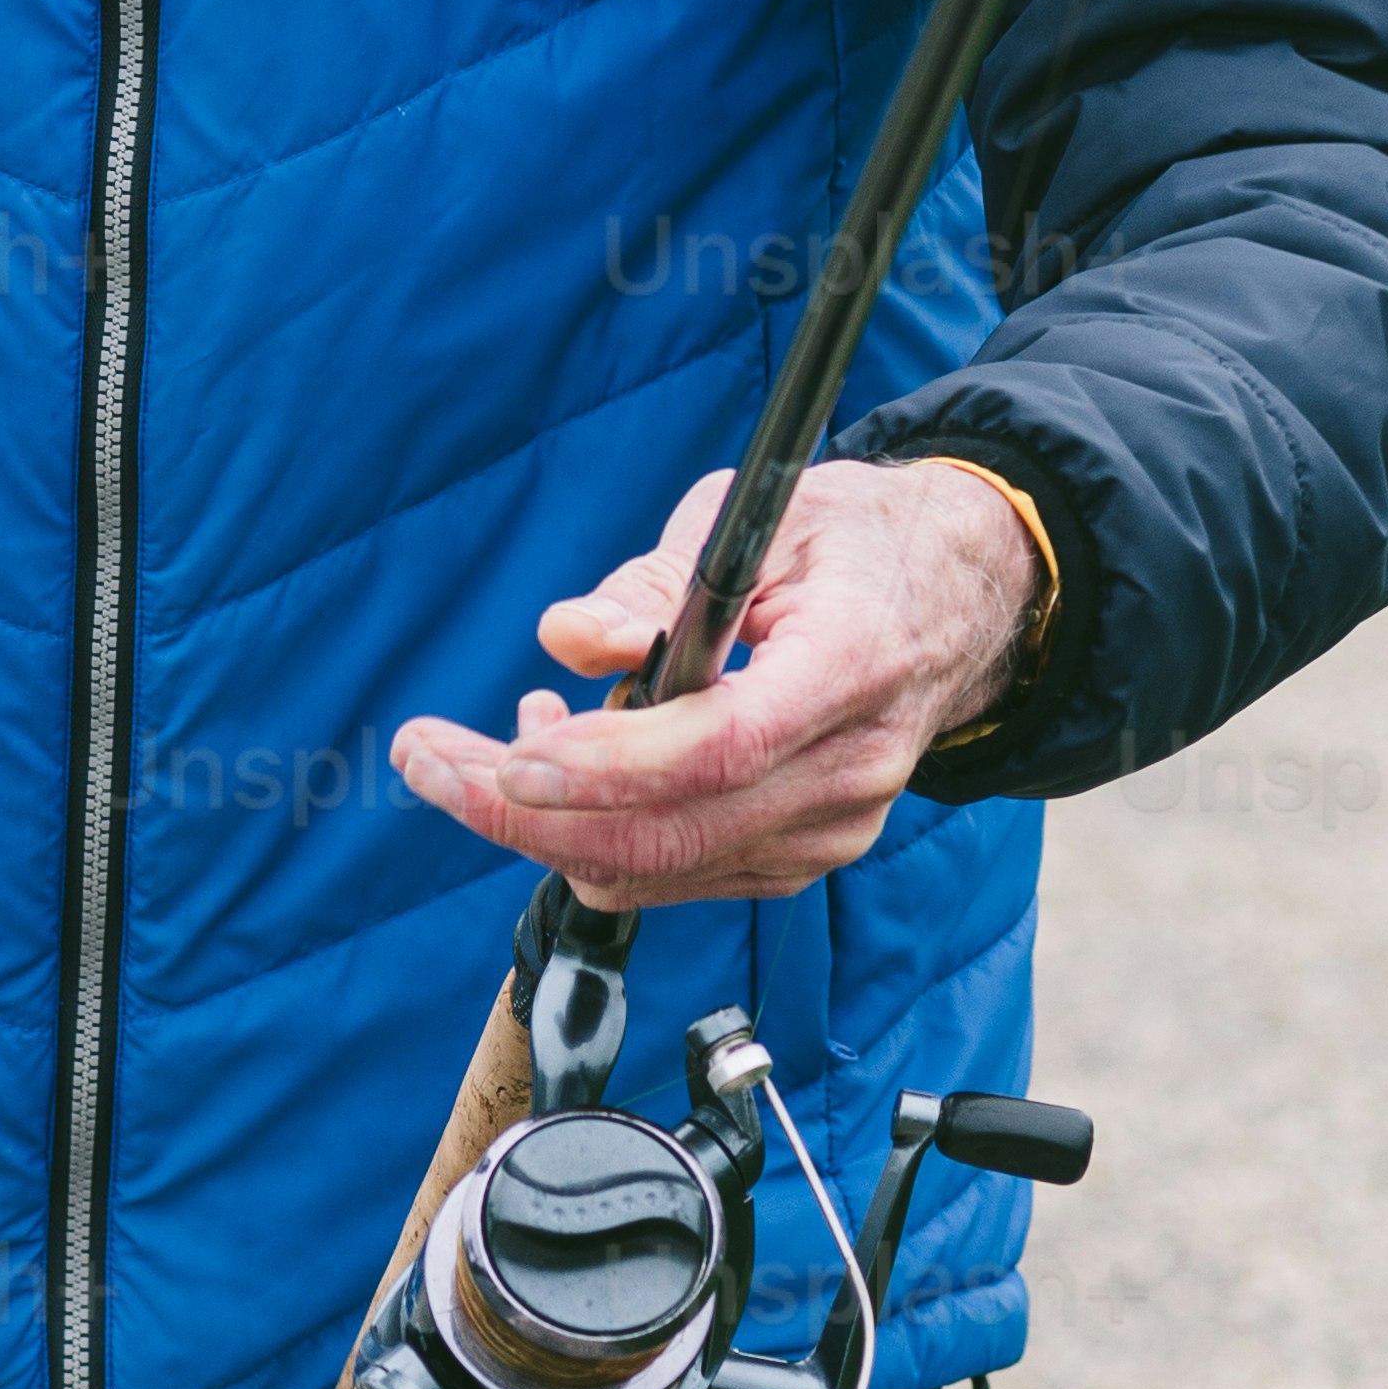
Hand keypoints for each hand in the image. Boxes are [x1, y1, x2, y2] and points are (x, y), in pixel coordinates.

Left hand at [387, 460, 1042, 912]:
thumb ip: (657, 584)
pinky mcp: (804, 855)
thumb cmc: (855, 540)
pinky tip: (565, 763)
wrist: (964, 596)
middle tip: (423, 755)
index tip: (506, 756)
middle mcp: (849, 773)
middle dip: (522, 811)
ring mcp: (833, 831)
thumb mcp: (758, 516)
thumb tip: (565, 639)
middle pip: (669, 833)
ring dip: (548, 824)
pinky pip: (680, 871)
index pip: (717, 749)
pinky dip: (600, 834)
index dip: (604, 766)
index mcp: (851, 667)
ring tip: (497, 737)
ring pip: (660, 869)